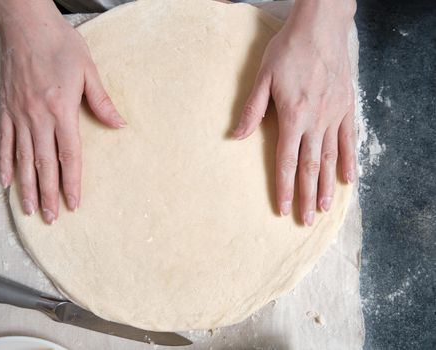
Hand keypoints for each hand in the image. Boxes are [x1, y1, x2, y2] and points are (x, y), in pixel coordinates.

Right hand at [0, 0, 124, 223]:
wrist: (26, 24)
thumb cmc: (60, 44)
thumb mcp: (88, 70)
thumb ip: (102, 102)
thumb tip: (120, 124)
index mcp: (61, 110)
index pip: (68, 155)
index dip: (72, 182)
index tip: (74, 204)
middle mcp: (38, 117)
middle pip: (44, 164)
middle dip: (49, 194)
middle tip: (51, 218)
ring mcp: (19, 114)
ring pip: (22, 159)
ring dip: (27, 187)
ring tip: (29, 210)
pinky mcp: (6, 108)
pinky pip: (4, 141)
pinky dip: (5, 163)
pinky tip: (6, 181)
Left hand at [233, 0, 356, 225]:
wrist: (321, 25)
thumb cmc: (289, 49)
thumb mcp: (263, 77)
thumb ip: (252, 109)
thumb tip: (236, 136)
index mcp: (293, 116)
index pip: (286, 161)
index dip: (283, 187)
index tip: (282, 209)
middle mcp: (316, 121)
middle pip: (310, 166)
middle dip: (306, 196)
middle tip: (305, 220)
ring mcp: (335, 115)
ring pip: (331, 158)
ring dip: (326, 185)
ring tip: (323, 208)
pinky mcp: (347, 107)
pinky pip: (349, 139)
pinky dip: (349, 160)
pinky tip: (347, 179)